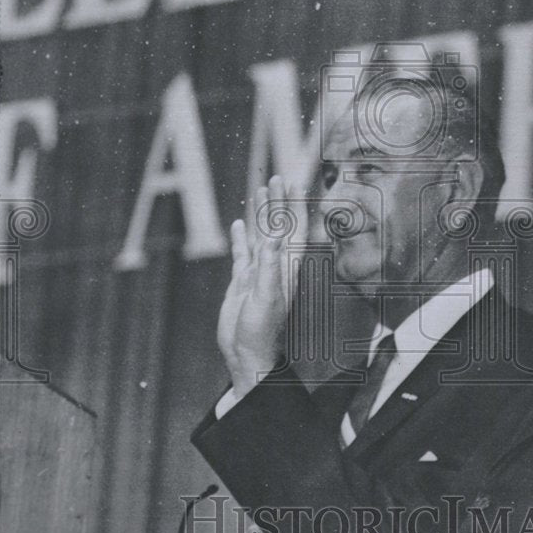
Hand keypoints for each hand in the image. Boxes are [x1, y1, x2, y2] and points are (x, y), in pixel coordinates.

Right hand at [217, 175, 307, 396]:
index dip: (292, 204)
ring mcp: (259, 273)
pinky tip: (240, 225)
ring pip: (260, 235)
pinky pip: (243, 253)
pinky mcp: (243, 282)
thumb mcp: (266, 296)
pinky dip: (242, 238)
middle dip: (277, 201)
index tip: (290, 182)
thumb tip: (276, 235)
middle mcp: (276, 266)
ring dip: (261, 214)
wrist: (247, 355)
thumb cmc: (262, 331)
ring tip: (259, 193)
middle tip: (274, 177)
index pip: (291, 228)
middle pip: (277, 226)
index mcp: (286, 267)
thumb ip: (270, 265)